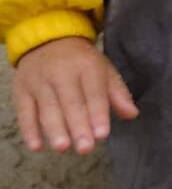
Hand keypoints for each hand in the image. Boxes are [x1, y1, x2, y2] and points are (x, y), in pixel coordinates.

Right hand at [13, 36, 138, 153]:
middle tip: (85, 148)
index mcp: (87, 66)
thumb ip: (117, 93)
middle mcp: (62, 73)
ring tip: (63, 148)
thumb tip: (132, 114)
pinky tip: (36, 146)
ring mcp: (39, 82)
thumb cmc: (81, 61)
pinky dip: (29, 129)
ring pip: (47, 108)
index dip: (98, 113)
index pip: (94, 92)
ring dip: (55, 129)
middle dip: (78, 126)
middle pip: (71, 103)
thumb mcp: (103, 69)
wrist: (48, 39)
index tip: (102, 135)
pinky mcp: (21, 90)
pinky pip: (24, 111)